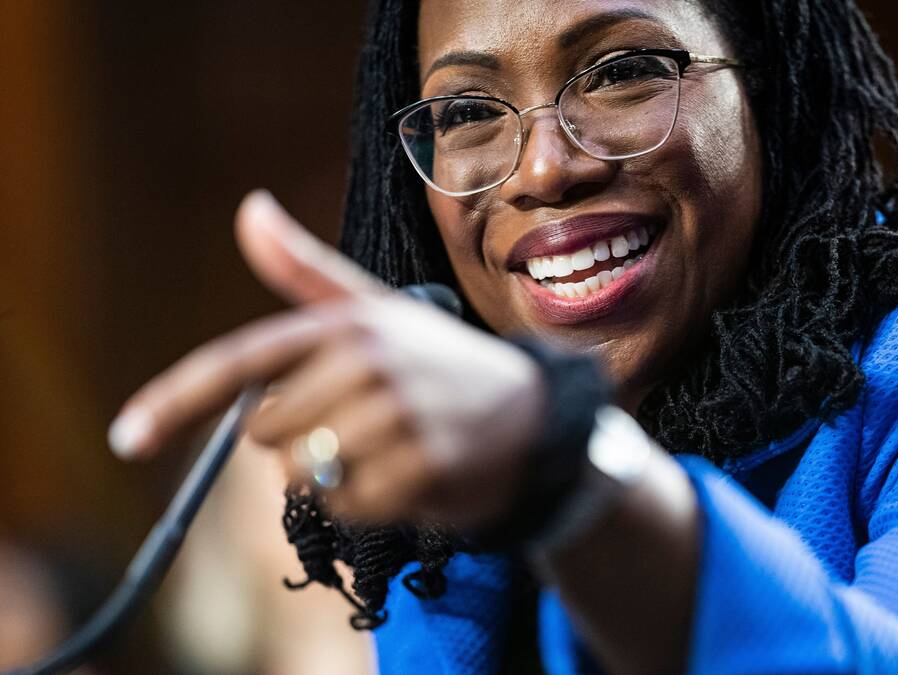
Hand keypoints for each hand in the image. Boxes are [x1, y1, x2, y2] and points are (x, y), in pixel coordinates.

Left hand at [108, 191, 544, 526]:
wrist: (532, 415)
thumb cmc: (439, 362)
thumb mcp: (375, 309)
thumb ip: (305, 268)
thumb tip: (250, 208)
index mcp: (347, 323)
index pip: (242, 363)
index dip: (176, 401)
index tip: (127, 439)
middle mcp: (369, 365)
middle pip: (269, 435)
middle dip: (303, 439)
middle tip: (366, 421)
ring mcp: (397, 417)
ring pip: (304, 476)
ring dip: (336, 474)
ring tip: (392, 447)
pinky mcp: (422, 468)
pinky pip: (349, 507)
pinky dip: (370, 502)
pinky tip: (411, 473)